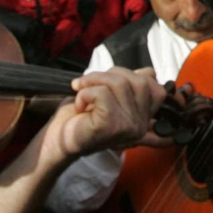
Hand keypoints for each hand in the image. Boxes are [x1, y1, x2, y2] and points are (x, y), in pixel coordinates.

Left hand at [42, 67, 167, 158]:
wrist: (58, 140)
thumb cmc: (80, 116)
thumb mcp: (111, 95)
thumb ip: (131, 85)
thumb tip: (148, 72)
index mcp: (143, 118)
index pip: (155, 87)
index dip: (130, 75)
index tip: (106, 82)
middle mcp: (141, 125)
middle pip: (140, 81)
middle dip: (110, 74)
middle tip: (89, 83)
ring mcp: (129, 127)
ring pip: (120, 84)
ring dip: (93, 81)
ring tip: (81, 91)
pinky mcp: (112, 126)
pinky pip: (103, 94)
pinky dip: (85, 93)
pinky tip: (79, 105)